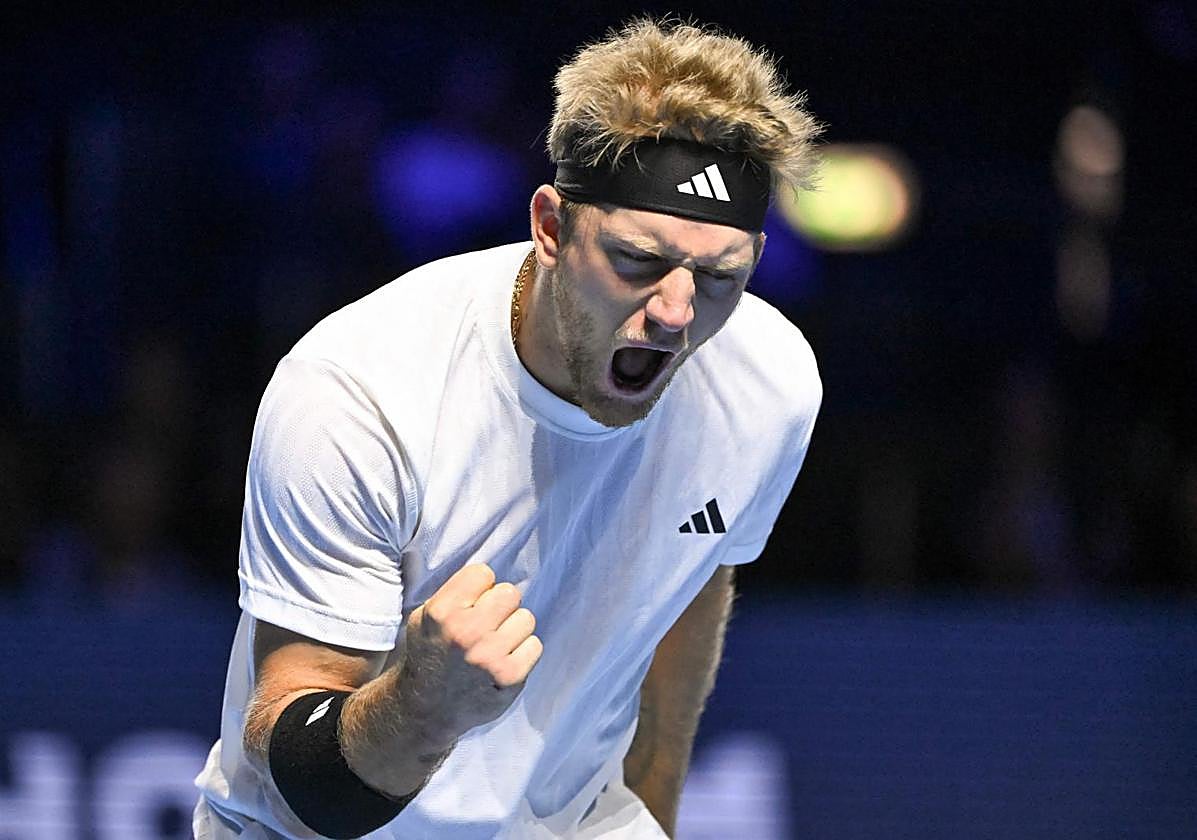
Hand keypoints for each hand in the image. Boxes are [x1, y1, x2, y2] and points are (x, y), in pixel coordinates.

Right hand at [400, 564, 541, 740]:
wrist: (426, 708)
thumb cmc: (430, 655)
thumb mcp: (425, 618)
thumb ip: (455, 594)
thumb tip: (492, 578)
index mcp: (442, 613)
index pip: (483, 573)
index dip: (480, 587)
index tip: (473, 602)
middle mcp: (466, 632)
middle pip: (510, 593)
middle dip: (501, 605)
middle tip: (489, 623)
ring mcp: (489, 656)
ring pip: (526, 618)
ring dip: (514, 629)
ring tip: (495, 644)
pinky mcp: (510, 676)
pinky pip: (535, 645)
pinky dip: (523, 652)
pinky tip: (504, 660)